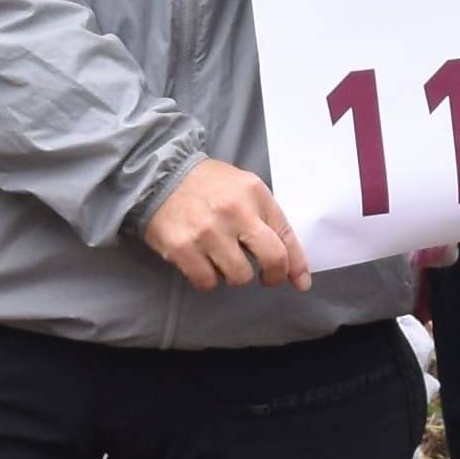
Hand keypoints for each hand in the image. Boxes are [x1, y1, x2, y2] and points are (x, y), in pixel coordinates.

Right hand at [144, 157, 307, 288]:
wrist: (159, 175)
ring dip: (235, 275)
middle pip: (272, 259)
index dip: (297, 265)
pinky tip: (203, 262)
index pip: (286, 236)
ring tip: (223, 259)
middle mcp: (235, 212)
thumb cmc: (207, 185)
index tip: (299, 282)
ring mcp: (208, 232)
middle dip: (274, 276)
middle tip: (265, 278)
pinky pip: (208, 282)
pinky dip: (208, 278)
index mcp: (254, 194)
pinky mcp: (183, 249)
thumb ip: (266, 218)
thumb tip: (290, 263)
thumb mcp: (244, 188)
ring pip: (240, 277)